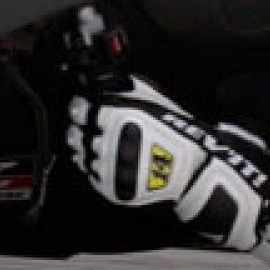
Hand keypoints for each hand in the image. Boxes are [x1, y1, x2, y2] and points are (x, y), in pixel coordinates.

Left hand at [67, 78, 269, 250]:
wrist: (193, 170)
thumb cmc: (176, 132)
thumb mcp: (153, 99)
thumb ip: (124, 88)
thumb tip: (100, 81)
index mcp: (118, 117)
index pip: (80, 109)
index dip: (81, 108)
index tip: (84, 109)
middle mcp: (109, 143)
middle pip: (77, 134)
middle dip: (82, 130)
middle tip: (92, 129)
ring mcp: (109, 169)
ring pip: (83, 157)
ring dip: (88, 151)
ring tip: (106, 147)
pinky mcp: (112, 189)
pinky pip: (92, 176)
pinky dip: (97, 169)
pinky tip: (112, 162)